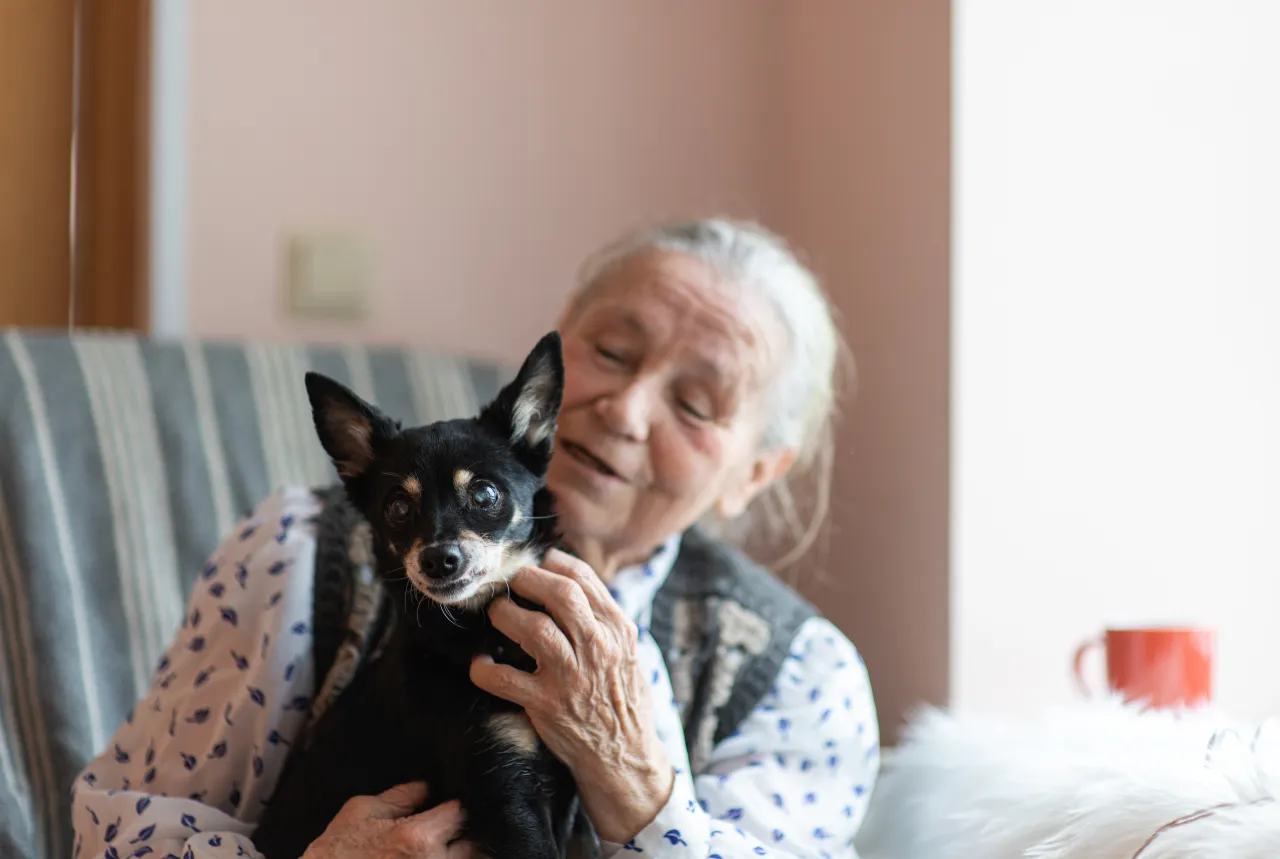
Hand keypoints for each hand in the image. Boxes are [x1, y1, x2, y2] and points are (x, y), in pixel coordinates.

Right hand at [300, 781, 475, 858]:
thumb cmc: (334, 853)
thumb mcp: (360, 812)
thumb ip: (399, 797)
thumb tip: (426, 788)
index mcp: (417, 837)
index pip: (460, 814)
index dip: (454, 809)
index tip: (447, 810)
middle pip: (472, 846)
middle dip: (460, 838)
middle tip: (446, 833)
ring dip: (458, 854)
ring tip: (437, 849)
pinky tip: (429, 858)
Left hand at [469, 549, 674, 843]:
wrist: (624, 756)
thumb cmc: (621, 698)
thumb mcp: (627, 651)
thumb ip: (602, 618)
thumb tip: (567, 583)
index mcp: (617, 630)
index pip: (584, 580)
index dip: (553, 564)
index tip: (536, 563)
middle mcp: (597, 648)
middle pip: (560, 595)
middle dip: (528, 580)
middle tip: (511, 584)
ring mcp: (571, 676)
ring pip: (533, 629)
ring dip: (506, 615)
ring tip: (497, 616)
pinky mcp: (546, 704)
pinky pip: (504, 678)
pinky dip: (484, 667)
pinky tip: (481, 663)